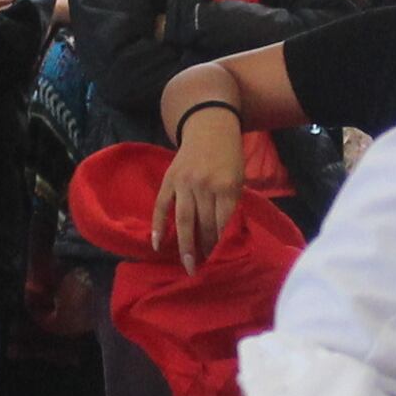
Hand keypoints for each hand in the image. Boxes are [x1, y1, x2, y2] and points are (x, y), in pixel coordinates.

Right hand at [155, 119, 243, 263]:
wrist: (210, 126)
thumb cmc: (229, 156)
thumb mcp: (238, 179)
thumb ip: (231, 204)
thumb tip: (224, 236)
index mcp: (226, 186)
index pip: (223, 222)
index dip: (221, 243)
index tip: (220, 261)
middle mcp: (204, 185)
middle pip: (204, 224)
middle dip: (204, 248)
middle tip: (203, 269)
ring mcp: (184, 182)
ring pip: (184, 220)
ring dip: (185, 245)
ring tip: (187, 265)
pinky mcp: (169, 179)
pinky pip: (162, 206)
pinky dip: (159, 226)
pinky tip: (157, 244)